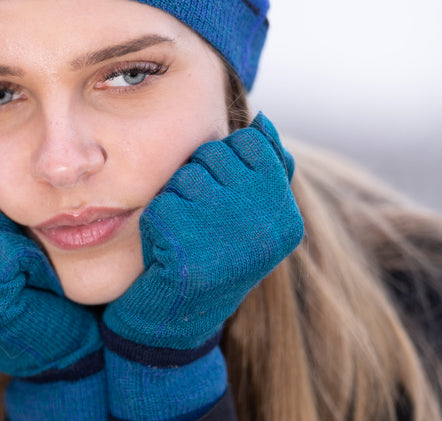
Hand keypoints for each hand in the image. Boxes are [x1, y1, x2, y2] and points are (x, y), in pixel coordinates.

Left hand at [103, 112, 303, 349]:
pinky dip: (155, 223)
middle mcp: (266, 225)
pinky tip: (166, 252)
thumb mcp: (250, 215)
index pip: (250, 141)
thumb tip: (263, 119)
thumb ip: (265, 169)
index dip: (225, 163)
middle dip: (197, 180)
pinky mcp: (185, 250)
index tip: (223, 202)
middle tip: (200, 225)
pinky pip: (159, 203)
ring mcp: (226, 237)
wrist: (176, 323)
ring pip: (183, 176)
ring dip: (175, 200)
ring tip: (185, 238)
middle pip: (213, 154)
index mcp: (286, 215)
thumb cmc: (212, 258)